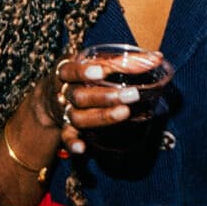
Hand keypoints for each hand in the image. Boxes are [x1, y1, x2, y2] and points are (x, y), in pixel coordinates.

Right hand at [31, 51, 161, 157]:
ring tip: (125, 113)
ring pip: (78, 117)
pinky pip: (66, 137)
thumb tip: (157, 58)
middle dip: (105, 96)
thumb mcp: (93, 62)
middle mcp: (64, 92)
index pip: (71, 70)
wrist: (49, 96)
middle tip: (133, 94)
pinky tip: (83, 148)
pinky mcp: (66, 128)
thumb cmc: (82, 74)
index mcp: (66, 71)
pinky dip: (73, 143)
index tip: (101, 71)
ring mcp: (64, 112)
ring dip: (101, 116)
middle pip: (79, 96)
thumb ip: (122, 61)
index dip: (84, 71)